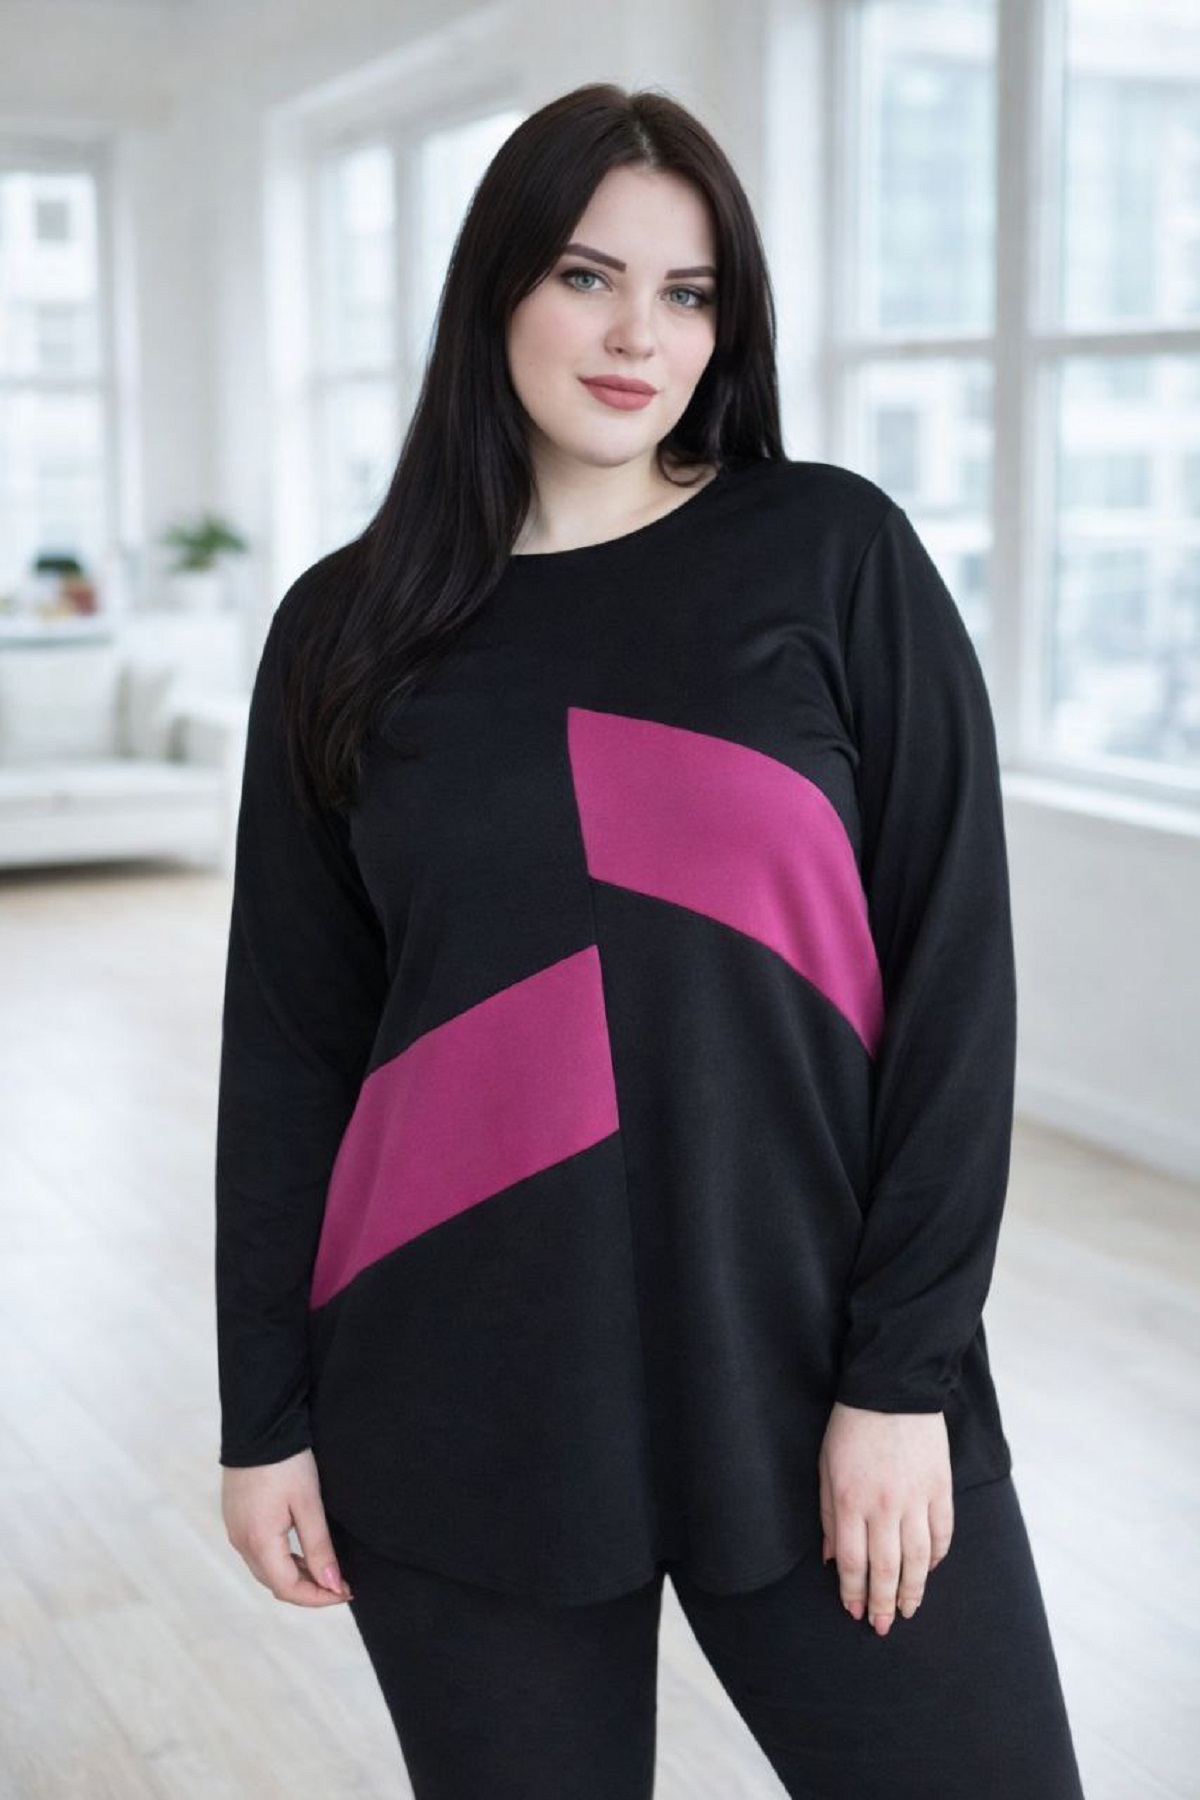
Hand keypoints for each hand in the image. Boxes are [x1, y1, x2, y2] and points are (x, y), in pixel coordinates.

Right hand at [221, 1447, 353, 1606]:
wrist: (258, 1426)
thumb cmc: (286, 1462)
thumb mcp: (309, 1503)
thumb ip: (319, 1548)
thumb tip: (332, 1585)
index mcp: (258, 1541)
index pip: (288, 1588)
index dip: (318, 1598)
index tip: (346, 1592)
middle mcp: (241, 1542)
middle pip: (275, 1583)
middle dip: (309, 1590)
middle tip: (341, 1584)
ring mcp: (235, 1531)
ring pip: (266, 1570)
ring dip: (295, 1576)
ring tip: (326, 1569)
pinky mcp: (236, 1519)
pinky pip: (258, 1553)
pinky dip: (281, 1561)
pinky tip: (301, 1552)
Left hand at [817, 1401, 952, 1636]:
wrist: (892, 1389)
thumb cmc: (851, 1427)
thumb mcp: (826, 1468)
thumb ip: (830, 1516)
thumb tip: (832, 1559)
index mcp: (851, 1501)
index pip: (853, 1562)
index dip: (853, 1592)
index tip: (854, 1611)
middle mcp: (885, 1506)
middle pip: (886, 1569)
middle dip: (884, 1603)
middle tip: (883, 1626)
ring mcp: (917, 1499)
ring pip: (918, 1560)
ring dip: (914, 1590)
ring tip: (909, 1609)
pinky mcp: (941, 1489)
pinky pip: (942, 1534)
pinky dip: (937, 1557)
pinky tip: (931, 1570)